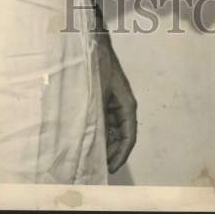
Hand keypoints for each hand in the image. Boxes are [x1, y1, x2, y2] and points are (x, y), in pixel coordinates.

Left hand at [96, 33, 136, 172]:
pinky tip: (85, 139)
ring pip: (110, 130)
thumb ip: (98, 118)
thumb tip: (94, 143)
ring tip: (89, 157)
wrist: (91, 44)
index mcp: (126, 106)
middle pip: (120, 136)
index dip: (120, 155)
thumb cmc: (97, 67)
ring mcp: (112, 103)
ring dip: (103, 143)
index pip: (128, 137)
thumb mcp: (97, 94)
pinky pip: (102, 121)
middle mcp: (121, 107)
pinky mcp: (102, 100)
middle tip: (96, 168)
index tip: (109, 168)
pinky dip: (97, 131)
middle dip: (110, 152)